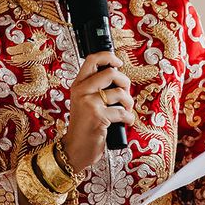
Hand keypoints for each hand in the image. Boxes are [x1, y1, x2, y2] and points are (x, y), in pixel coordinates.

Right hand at [62, 52, 134, 172]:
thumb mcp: (84, 102)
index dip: (108, 56)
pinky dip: (129, 118)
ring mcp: (89, 104)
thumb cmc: (84, 126)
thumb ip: (96, 88)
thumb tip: (119, 76)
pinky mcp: (98, 117)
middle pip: (111, 73)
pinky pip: (122, 112)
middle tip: (125, 93)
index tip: (118, 62)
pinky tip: (125, 122)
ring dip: (129, 102)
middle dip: (125, 82)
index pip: (92, 60)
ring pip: (120, 92)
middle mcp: (81, 91)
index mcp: (78, 85)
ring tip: (126, 109)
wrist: (76, 148)